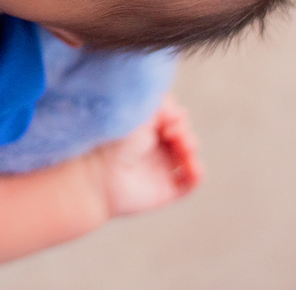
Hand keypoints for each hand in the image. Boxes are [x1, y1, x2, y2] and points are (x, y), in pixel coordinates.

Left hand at [90, 94, 202, 216]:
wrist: (98, 174)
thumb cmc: (112, 141)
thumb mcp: (137, 114)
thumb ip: (161, 106)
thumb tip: (182, 113)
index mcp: (143, 129)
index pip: (171, 119)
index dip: (175, 116)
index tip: (166, 119)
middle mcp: (151, 148)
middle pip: (183, 136)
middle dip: (183, 131)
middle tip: (171, 132)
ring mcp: (159, 169)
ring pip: (189, 156)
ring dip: (191, 149)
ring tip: (182, 147)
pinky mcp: (165, 189)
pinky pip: (190, 182)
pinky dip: (197, 173)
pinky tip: (192, 167)